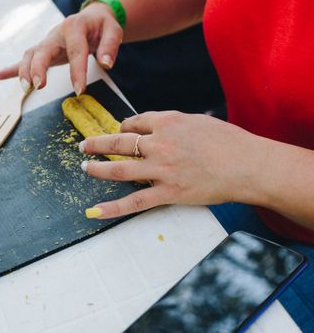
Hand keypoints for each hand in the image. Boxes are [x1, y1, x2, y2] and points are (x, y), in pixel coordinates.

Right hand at [0, 3, 122, 93]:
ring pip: (30, 55)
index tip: (80, 90)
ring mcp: (47, 42)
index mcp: (74, 27)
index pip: (75, 51)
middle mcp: (56, 34)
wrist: (93, 18)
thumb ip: (110, 46)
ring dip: (24, 71)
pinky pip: (24, 60)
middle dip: (38, 68)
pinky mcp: (43, 51)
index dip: (77, 71)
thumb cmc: (102, 25)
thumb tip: (105, 63)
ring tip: (25, 88)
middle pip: (42, 50)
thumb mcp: (113, 30)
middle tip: (39, 86)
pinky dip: (10, 69)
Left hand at [79, 111, 265, 217]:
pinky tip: (93, 211)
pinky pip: (134, 202)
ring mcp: (162, 170)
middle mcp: (159, 143)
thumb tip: (158, 126)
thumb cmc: (229, 141)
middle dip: (97, 143)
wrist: (248, 165)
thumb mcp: (198, 122)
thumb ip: (174, 124)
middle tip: (84, 145)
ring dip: (97, 168)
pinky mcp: (168, 193)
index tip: (121, 131)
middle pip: (118, 142)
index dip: (124, 127)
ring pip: (119, 169)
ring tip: (84, 167)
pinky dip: (111, 208)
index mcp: (168, 122)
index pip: (134, 122)